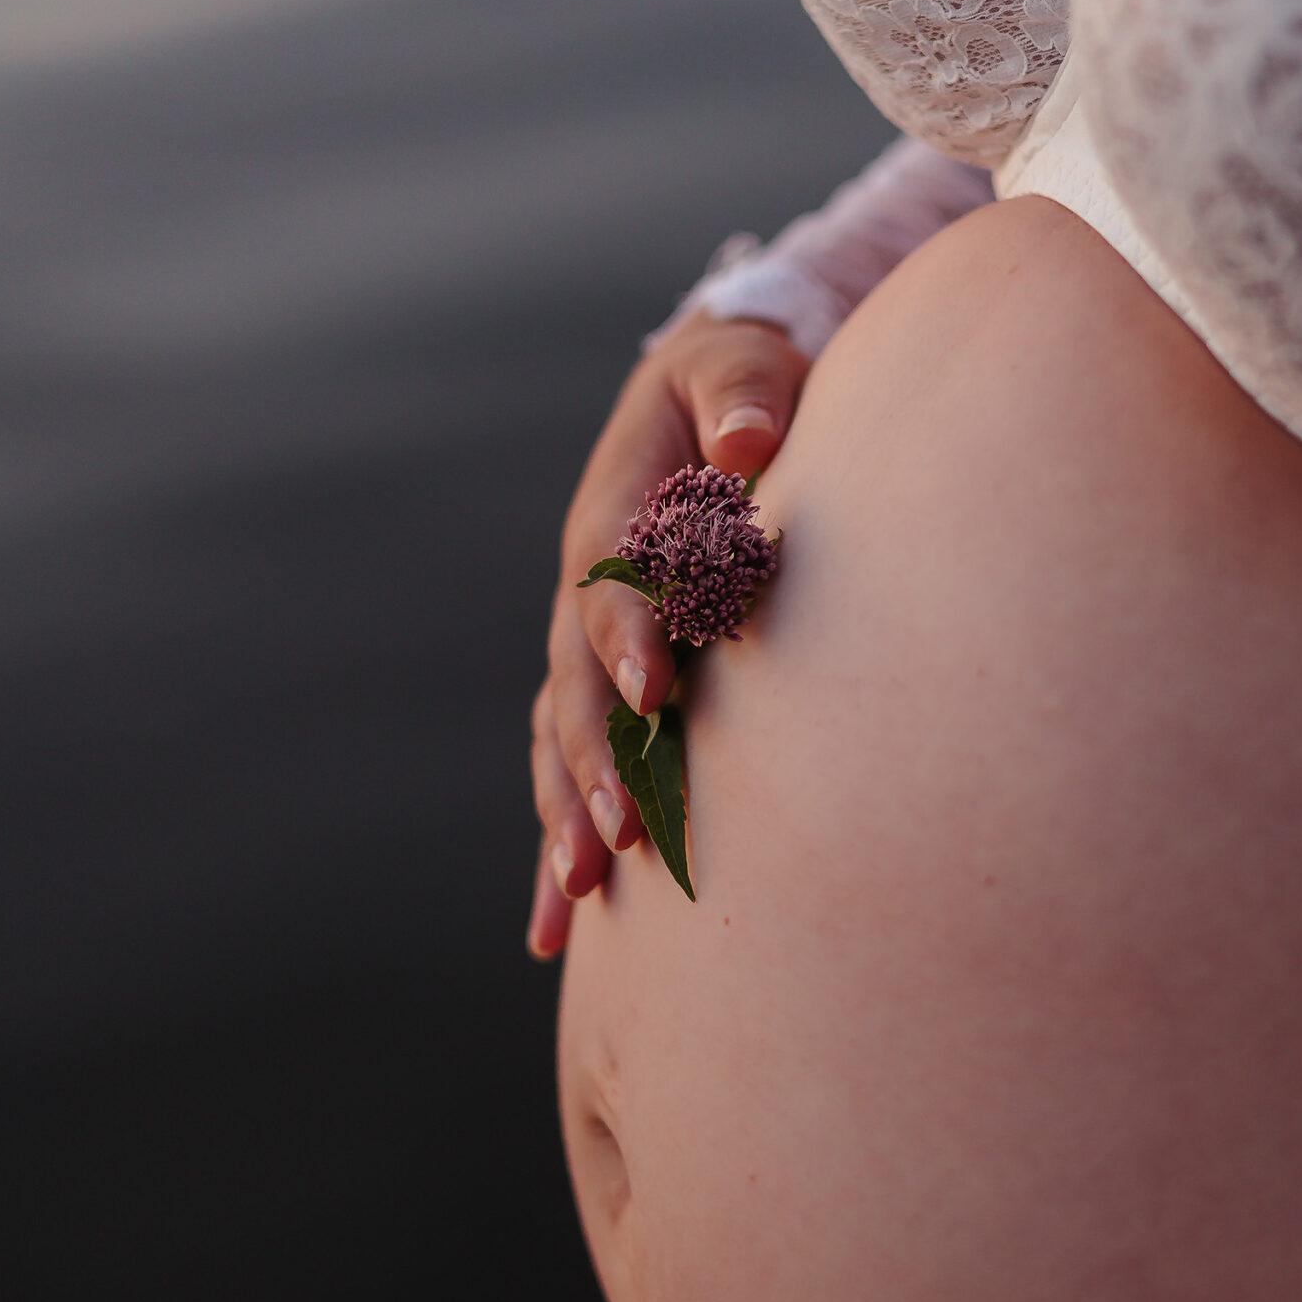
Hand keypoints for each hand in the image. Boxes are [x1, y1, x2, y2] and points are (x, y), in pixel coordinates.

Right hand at [526, 312, 808, 956]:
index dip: (630, 633)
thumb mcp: (742, 368)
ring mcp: (587, 650)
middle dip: (595, 760)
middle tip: (621, 830)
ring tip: (583, 889)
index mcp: (614, 516)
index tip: (657, 687)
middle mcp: (585, 595)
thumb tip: (750, 440)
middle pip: (574, 685)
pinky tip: (552, 933)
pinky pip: (571, 774)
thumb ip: (743, 397)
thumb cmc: (737, 388)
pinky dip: (558, 846)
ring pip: (562, 742)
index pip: (611, 583)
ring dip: (568, 813)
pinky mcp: (603, 690)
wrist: (707, 404)